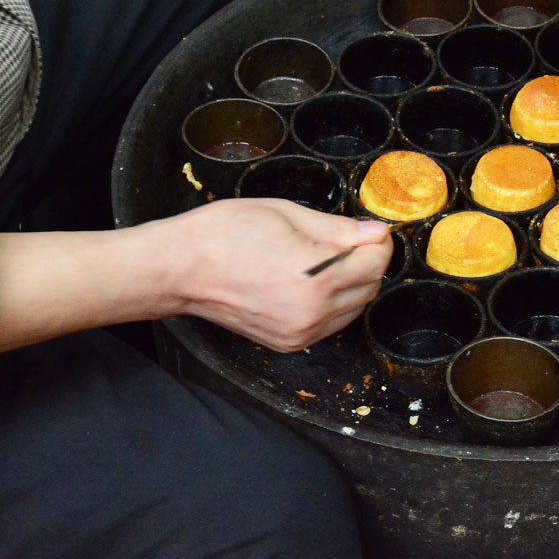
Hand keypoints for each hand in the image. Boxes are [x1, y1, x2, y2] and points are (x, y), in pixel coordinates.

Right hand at [154, 198, 391, 351]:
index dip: (377, 242)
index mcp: (315, 277)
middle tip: (347, 239)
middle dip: (367, 262)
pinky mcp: (289, 344)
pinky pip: (331, 324)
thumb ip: (337, 228)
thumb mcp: (285, 214)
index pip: (375, 262)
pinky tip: (311, 282)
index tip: (369, 229)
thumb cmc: (224, 234)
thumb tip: (376, 232)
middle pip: (369, 287)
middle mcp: (311, 313)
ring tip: (324, 259)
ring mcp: (300, 333)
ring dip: (352, 283)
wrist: (180, 269)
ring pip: (354, 308)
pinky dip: (334, 303)